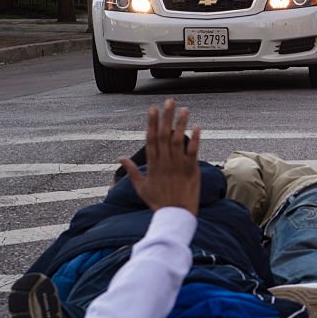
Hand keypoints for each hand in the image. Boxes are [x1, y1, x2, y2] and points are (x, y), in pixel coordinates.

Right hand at [118, 99, 201, 215]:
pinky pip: (193, 152)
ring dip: (181, 124)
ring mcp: (178, 166)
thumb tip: (120, 158)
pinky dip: (195, 139)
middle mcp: (164, 162)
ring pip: (178, 140)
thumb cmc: (158, 202)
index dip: (152, 123)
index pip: (151, 139)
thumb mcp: (140, 187)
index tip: (152, 109)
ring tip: (184, 109)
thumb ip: (131, 171)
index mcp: (152, 164)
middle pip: (164, 135)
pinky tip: (197, 127)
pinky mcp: (191, 170)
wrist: (175, 216)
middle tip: (169, 101)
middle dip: (166, 117)